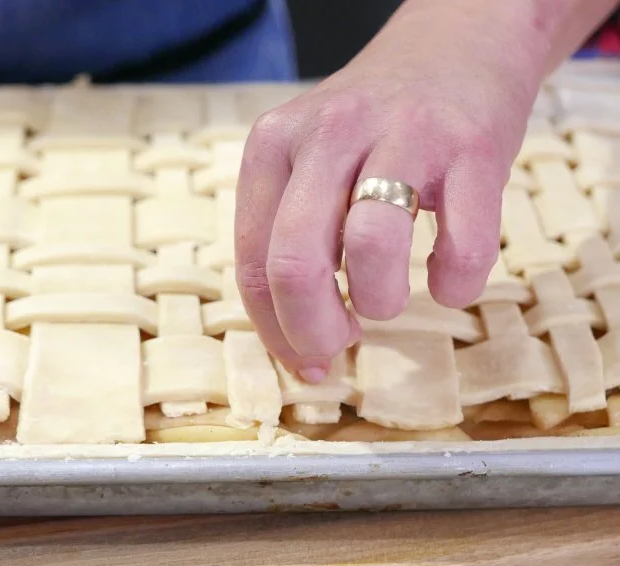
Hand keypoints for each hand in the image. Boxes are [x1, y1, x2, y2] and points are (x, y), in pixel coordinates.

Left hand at [234, 1, 548, 381]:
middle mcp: (328, 134)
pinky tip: (447, 280)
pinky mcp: (472, 148)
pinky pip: (462, 244)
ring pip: (370, 250)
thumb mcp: (308, 161)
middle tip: (340, 345)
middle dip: (313, 331)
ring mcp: (402, 136)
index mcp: (273, 145)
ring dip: (379, 303)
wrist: (456, 44)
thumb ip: (292, 238)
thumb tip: (298, 345)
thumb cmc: (373, 127)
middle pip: (295, 262)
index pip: (253, 262)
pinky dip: (454, 284)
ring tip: (388, 299)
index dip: (274, 330)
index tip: (304, 361)